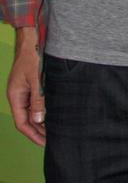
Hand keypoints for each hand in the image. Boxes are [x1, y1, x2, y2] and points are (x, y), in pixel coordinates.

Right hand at [6, 27, 45, 144]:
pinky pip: (36, 103)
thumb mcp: (37, 79)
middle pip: (27, 120)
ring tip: (56, 131)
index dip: (33, 134)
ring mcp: (24, 91)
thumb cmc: (33, 57)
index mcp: (16, 96)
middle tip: (54, 140)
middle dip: (39, 131)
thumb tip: (39, 120)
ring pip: (32, 112)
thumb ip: (38, 99)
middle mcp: (18, 96)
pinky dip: (44, 111)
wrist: (32, 40)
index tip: (45, 143)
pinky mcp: (32, 86)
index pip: (22, 123)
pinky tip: (55, 115)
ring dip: (42, 122)